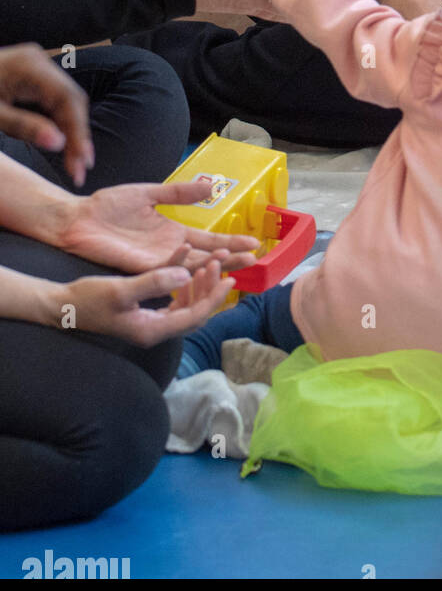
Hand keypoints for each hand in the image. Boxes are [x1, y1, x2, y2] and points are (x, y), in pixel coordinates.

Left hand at [0, 44, 93, 186]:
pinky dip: (57, 123)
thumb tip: (59, 143)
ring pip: (65, 101)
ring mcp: (36, 67)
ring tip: (73, 162)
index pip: (67, 99)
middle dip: (78, 135)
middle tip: (79, 170)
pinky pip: (53, 100)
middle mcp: (39, 61)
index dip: (78, 132)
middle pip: (71, 100)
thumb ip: (24, 127)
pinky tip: (60, 144)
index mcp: (30, 66)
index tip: (81, 162)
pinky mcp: (31, 77)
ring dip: (71, 131)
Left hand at [56, 179, 259, 273]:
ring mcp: (157, 260)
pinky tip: (206, 264)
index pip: (210, 240)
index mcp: (174, 232)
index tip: (256, 243)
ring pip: (193, 266)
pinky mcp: (141, 265)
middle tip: (256, 260)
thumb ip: (179, 192)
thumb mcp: (150, 192)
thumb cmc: (109, 206)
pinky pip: (169, 267)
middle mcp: (170, 249)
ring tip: (239, 263)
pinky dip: (188, 267)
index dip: (232, 241)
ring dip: (216, 265)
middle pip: (208, 257)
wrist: (78, 218)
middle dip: (232, 259)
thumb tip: (210, 186)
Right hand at [59, 258, 234, 344]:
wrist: (62, 306)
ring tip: (206, 262)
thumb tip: (185, 274)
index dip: (214, 298)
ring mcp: (150, 320)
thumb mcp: (121, 289)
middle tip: (217, 264)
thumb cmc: (89, 300)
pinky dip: (181, 281)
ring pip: (186, 305)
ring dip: (198, 284)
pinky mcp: (144, 311)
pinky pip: (172, 298)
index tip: (230, 279)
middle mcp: (155, 328)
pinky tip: (184, 261)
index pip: (195, 317)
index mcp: (152, 329)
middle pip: (195, 312)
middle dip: (209, 289)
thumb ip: (154, 281)